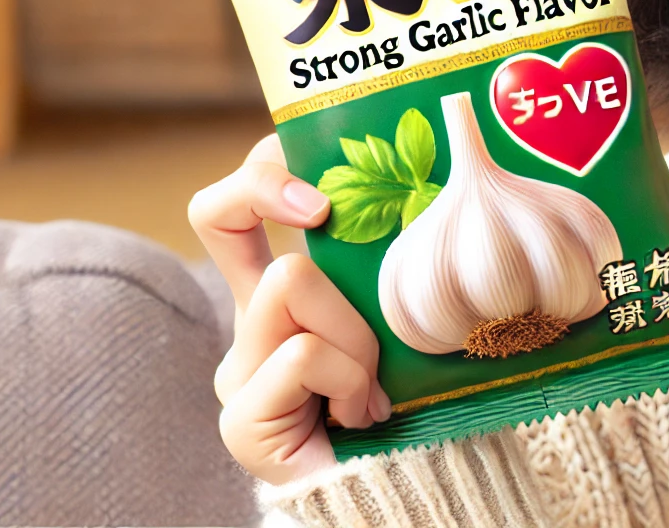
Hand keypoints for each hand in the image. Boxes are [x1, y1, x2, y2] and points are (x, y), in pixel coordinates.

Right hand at [189, 135, 390, 484]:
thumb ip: (392, 268)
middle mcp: (246, 329)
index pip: (229, 209)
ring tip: (373, 391)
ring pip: (289, 284)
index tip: (319, 189)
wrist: (409, 495)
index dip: (257, 172)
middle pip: (233, 223)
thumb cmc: (423, 404)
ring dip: (353, 332)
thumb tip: (439, 183)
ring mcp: (236, 374)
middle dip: (309, 238)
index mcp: (279, 300)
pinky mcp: (240, 418)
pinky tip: (361, 418)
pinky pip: (303, 353)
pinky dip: (349, 380)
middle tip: (333, 242)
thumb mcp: (407, 315)